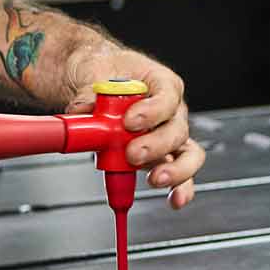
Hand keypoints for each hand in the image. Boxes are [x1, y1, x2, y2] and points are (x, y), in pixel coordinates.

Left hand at [62, 44, 204, 207]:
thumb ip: (87, 93)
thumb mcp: (91, 72)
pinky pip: (180, 174)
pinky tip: (173, 199)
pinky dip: (179, 188)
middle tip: (133, 154)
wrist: (96, 79)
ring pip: (187, 154)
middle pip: (177, 130)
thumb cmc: (103, 70)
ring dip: (174, 170)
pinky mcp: (163, 156)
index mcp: (161, 84)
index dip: (152, 111)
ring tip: (155, 178)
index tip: (129, 122)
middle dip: (157, 145)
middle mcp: (171, 111)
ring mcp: (169, 136)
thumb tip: (83, 110)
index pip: (167, 97)